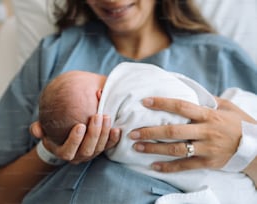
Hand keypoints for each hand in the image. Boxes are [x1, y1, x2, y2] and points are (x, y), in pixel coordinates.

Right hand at [30, 114, 120, 163]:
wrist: (66, 135)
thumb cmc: (54, 131)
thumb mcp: (45, 129)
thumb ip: (39, 129)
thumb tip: (35, 129)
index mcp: (63, 152)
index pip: (69, 151)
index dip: (75, 140)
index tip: (80, 125)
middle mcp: (78, 156)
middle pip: (87, 149)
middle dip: (94, 133)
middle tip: (97, 116)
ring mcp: (91, 153)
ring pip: (100, 147)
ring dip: (104, 133)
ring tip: (106, 117)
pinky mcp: (101, 149)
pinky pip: (109, 146)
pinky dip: (113, 139)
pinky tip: (116, 129)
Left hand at [130, 97, 256, 172]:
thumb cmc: (239, 123)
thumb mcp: (227, 106)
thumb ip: (207, 99)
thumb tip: (188, 88)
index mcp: (209, 115)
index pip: (181, 106)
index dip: (162, 103)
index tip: (145, 102)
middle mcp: (206, 132)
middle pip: (173, 131)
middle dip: (150, 132)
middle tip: (132, 132)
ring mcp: (206, 148)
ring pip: (176, 150)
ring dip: (154, 149)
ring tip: (137, 147)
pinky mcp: (207, 162)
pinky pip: (185, 166)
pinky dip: (168, 167)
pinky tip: (154, 166)